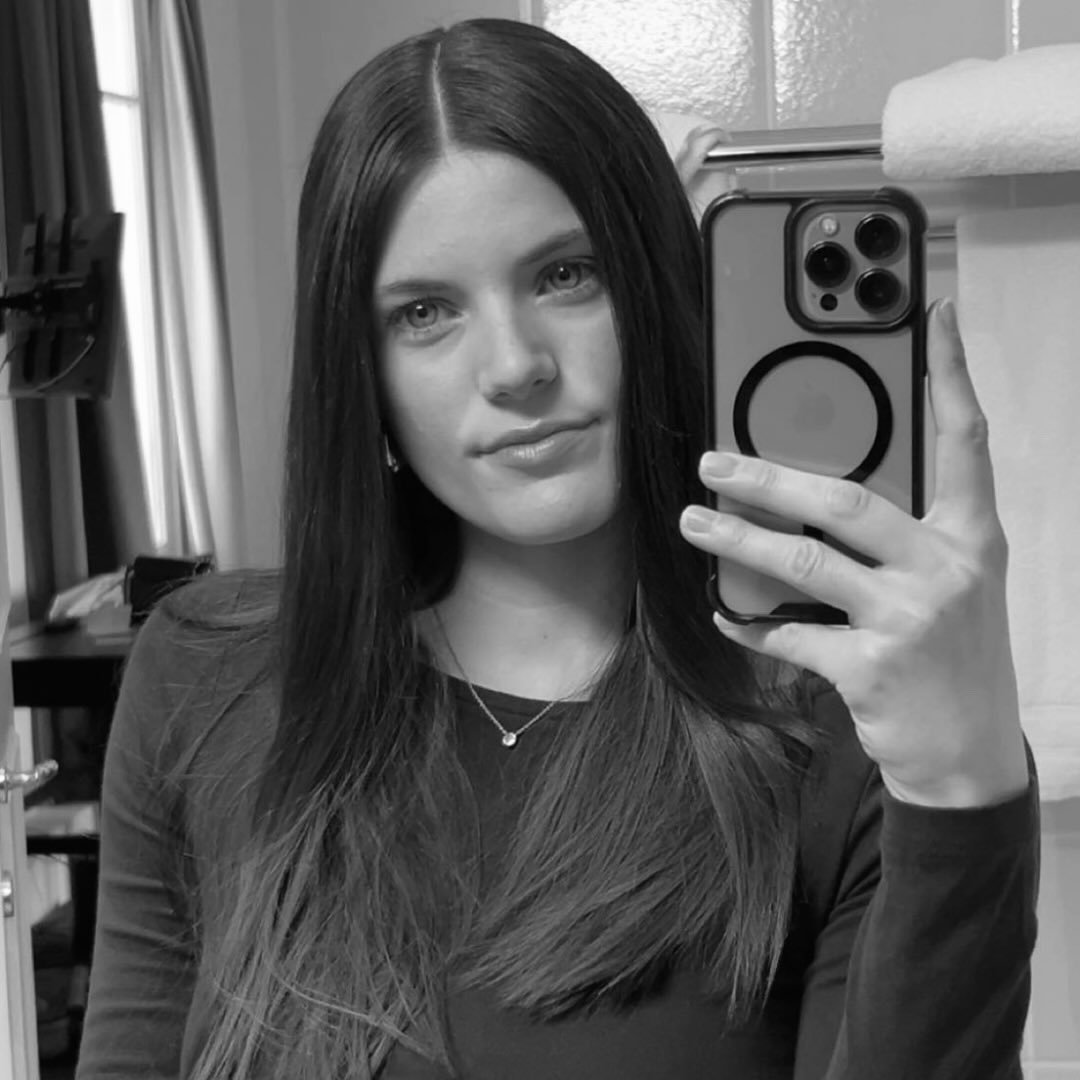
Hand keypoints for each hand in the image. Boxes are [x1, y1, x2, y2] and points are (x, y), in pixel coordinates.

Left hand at [679, 299, 1028, 807]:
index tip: (932, 313)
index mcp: (972, 537)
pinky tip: (723, 614)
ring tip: (693, 520)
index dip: (952, 373)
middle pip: (847, 499)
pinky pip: (790, 637)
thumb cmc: (954, 656)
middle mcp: (947, 568)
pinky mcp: (872, 668)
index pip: (966, 440)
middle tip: (714, 461)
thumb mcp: (952, 585)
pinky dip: (750, 625)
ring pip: (804, 563)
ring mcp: (910, 618)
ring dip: (737, 540)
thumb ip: (903, 537)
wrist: (971, 755)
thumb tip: (818, 496)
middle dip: (769, 476)